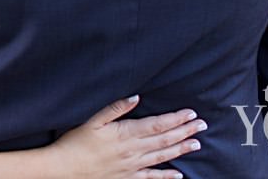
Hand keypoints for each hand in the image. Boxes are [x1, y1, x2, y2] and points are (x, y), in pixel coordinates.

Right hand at [49, 96, 203, 178]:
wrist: (65, 169)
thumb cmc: (76, 142)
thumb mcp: (93, 120)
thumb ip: (116, 108)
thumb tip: (135, 97)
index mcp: (125, 133)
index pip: (156, 125)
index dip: (175, 119)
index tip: (190, 113)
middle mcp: (132, 151)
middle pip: (164, 140)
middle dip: (184, 131)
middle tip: (202, 125)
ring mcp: (132, 166)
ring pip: (162, 157)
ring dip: (180, 149)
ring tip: (196, 144)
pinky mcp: (128, 177)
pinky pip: (151, 177)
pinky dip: (166, 176)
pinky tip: (179, 175)